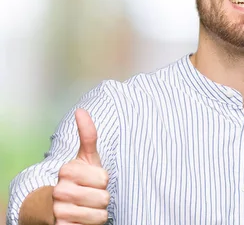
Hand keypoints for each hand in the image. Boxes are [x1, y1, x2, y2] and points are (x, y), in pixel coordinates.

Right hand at [52, 109, 109, 224]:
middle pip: (103, 197)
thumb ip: (87, 135)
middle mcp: (59, 190)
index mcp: (66, 170)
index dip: (103, 180)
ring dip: (98, 213)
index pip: (104, 178)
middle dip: (102, 198)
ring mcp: (58, 210)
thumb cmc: (81, 179)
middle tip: (91, 196)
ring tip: (87, 208)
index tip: (92, 180)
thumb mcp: (87, 157)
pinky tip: (81, 219)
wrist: (59, 207)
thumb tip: (81, 110)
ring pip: (99, 214)